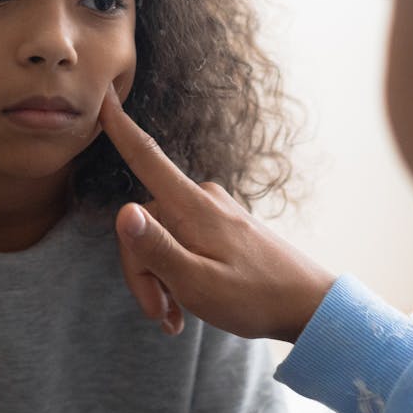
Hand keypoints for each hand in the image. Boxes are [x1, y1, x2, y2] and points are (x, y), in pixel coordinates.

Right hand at [99, 88, 335, 342]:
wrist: (309, 306)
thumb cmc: (254, 297)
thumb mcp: (198, 283)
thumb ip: (158, 248)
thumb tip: (124, 213)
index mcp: (193, 207)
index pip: (147, 158)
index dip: (120, 127)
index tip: (104, 95)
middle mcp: (202, 199)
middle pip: (144, 224)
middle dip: (142, 270)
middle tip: (159, 314)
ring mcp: (212, 212)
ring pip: (161, 239)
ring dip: (160, 280)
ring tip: (175, 318)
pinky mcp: (221, 226)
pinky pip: (182, 244)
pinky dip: (177, 276)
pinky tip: (184, 309)